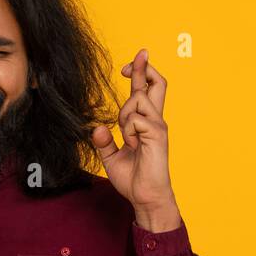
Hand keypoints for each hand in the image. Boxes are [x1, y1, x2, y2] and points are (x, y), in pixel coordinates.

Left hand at [91, 48, 178, 228]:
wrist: (145, 198)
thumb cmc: (134, 179)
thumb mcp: (112, 157)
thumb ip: (105, 141)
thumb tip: (97, 127)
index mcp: (147, 123)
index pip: (147, 90)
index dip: (140, 72)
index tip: (130, 64)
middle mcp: (156, 120)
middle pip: (157, 82)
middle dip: (144, 66)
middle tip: (136, 58)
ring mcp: (158, 126)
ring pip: (137, 99)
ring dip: (125, 115)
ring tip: (128, 139)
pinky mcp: (158, 134)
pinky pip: (135, 119)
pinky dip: (128, 131)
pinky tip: (133, 146)